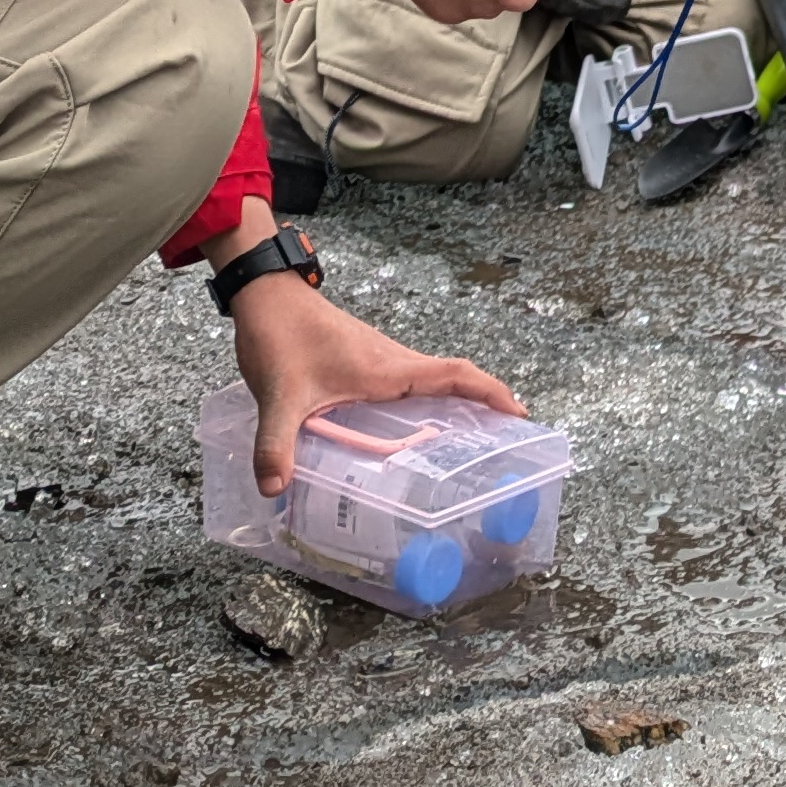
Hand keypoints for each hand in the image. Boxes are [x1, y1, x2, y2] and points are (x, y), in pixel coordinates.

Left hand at [217, 240, 521, 493]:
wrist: (266, 297)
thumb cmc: (282, 335)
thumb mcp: (279, 395)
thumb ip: (276, 444)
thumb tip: (273, 489)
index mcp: (387, 368)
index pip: (454, 375)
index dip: (490, 393)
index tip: (519, 415)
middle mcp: (392, 362)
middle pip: (454, 380)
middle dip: (484, 406)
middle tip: (503, 444)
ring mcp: (380, 360)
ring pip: (432, 381)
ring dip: (457, 404)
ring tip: (468, 445)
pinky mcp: (365, 362)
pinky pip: (410, 383)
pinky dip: (427, 403)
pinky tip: (410, 432)